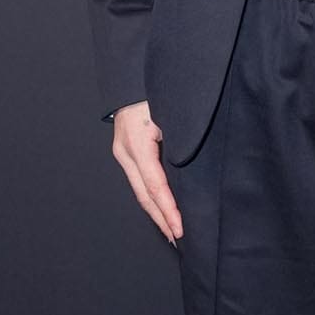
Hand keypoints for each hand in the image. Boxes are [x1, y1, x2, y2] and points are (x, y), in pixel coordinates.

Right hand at [111, 100, 182, 245]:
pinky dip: (152, 198)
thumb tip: (191, 169)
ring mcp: (123, 153)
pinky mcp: (126, 152)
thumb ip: (181, 140)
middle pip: (144, 196)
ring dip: (156, 212)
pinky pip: (140, 181)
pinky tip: (163, 209)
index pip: (156, 186)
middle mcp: (125, 152)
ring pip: (140, 191)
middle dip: (162, 219)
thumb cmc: (156, 89)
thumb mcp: (173, 112)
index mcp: (137, 144)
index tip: (181, 229)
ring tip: (172, 233)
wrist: (133, 74)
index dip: (169, 210)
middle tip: (178, 240)